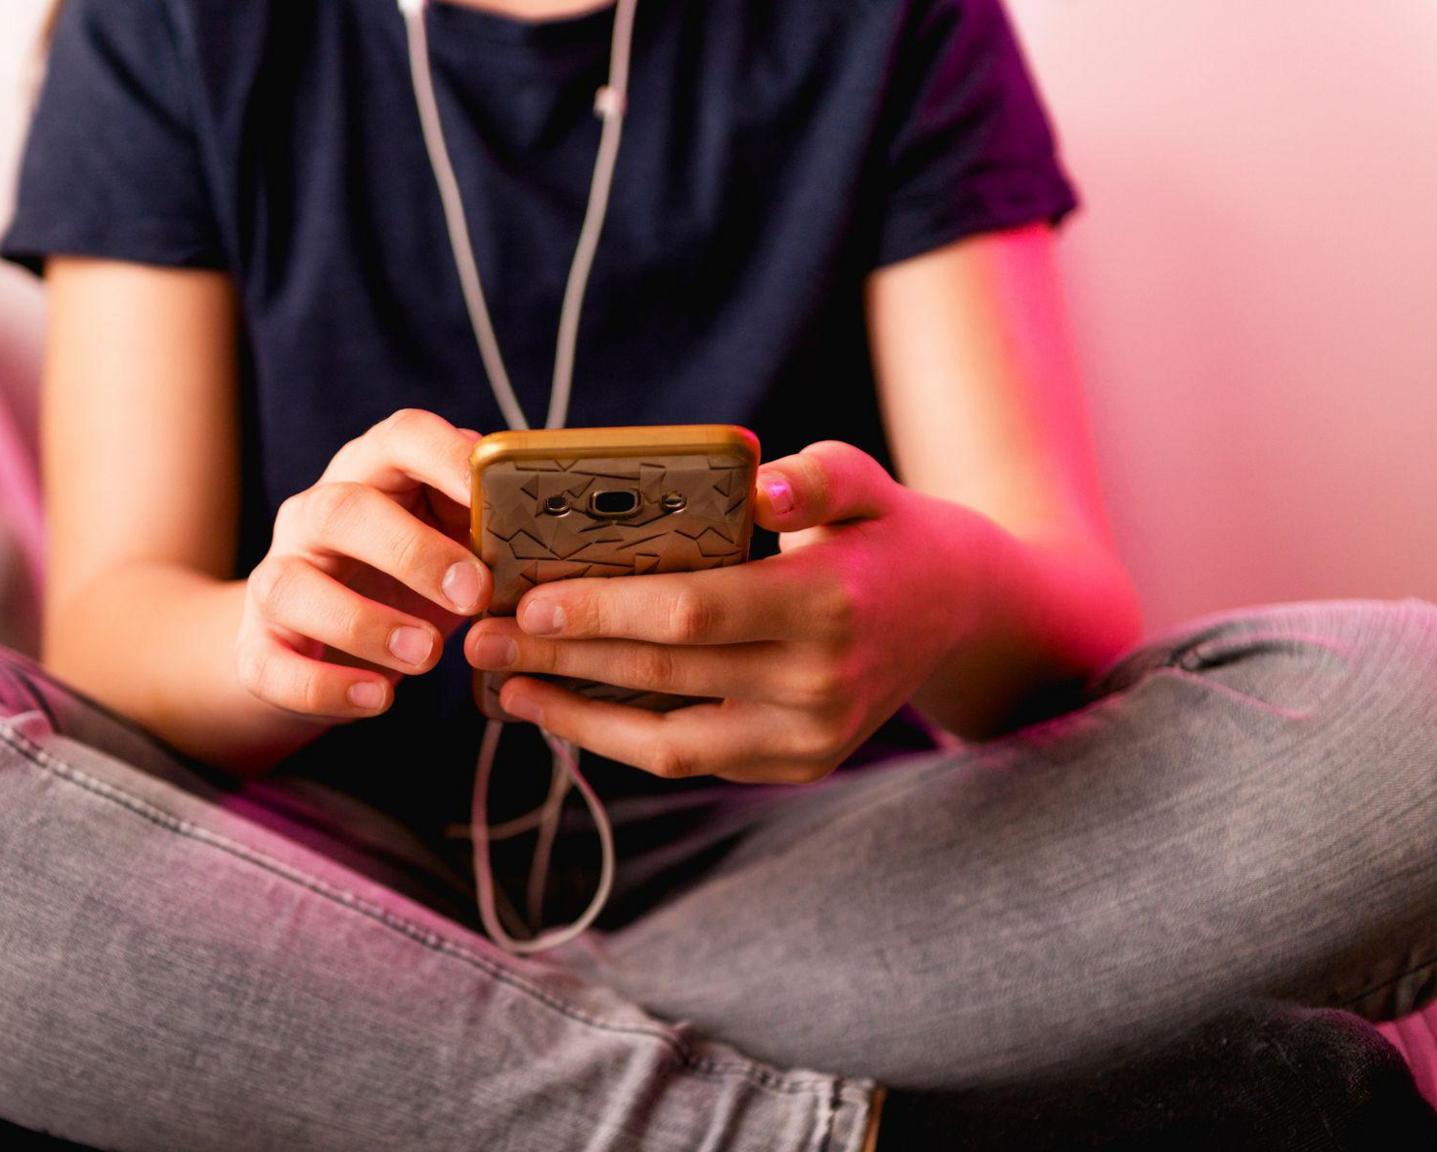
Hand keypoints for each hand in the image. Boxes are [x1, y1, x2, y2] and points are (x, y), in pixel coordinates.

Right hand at [237, 410, 492, 719]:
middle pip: (343, 509)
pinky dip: (325, 685)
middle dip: (410, 551)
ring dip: (363, 621)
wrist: (316, 645)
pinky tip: (378, 698)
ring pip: (294, 585)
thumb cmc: (407, 584)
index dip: (445, 456)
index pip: (401, 437)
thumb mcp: (453, 546)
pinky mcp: (256, 646)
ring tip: (426, 655)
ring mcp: (277, 579)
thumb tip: (554, 529)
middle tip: (471, 594)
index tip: (489, 492)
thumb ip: (489, 530)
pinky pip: (272, 663)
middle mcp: (313, 517)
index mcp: (373, 476)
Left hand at [463, 441, 981, 782]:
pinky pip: (690, 758)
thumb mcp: (864, 481)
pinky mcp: (794, 766)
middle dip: (561, 658)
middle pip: (662, 676)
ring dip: (574, 717)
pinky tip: (564, 708)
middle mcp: (818, 683)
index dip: (603, 611)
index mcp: (826, 603)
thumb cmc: (883, 532)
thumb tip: (760, 482)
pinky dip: (619, 739)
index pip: (691, 614)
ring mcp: (807, 738)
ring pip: (666, 741)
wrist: (955, 613)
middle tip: (481, 639)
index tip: (531, 599)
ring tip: (505, 686)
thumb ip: (813, 477)